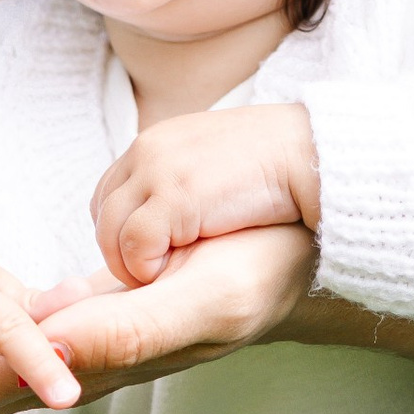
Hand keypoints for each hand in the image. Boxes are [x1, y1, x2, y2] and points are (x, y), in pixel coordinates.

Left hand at [32, 220, 318, 381]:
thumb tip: (45, 344)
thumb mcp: (200, 302)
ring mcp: (108, 324)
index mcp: (110, 359)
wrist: (309, 249)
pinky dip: (4, 333)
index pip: (14, 389)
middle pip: (6, 380)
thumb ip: (125, 328)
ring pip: (20, 353)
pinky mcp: (118, 294)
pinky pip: (45, 320)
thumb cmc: (262, 274)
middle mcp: (101, 349)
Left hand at [90, 105, 320, 283]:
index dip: (130, 235)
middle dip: (127, 253)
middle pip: (102, 219)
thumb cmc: (273, 175)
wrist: (311, 154)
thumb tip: (159, 229)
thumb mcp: (212, 170)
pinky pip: (134, 246)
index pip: (109, 200)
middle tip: (173, 267)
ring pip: (110, 236)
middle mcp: (146, 152)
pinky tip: (190, 264)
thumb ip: (178, 187)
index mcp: (155, 145)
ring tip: (184, 266)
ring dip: (138, 265)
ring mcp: (156, 170)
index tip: (164, 253)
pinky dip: (151, 267)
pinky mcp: (173, 193)